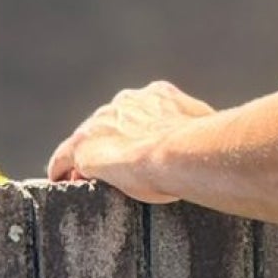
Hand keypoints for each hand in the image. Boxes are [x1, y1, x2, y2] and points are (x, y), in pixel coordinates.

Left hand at [47, 80, 216, 201]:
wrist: (180, 154)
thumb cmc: (203, 146)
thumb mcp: (209, 130)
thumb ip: (203, 129)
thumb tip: (218, 136)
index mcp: (158, 96)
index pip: (142, 112)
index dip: (141, 131)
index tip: (144, 146)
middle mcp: (126, 103)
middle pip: (113, 122)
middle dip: (114, 142)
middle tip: (119, 168)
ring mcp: (102, 123)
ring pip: (89, 138)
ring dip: (89, 156)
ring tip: (86, 178)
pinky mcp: (83, 147)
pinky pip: (64, 157)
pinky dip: (62, 168)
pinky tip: (58, 181)